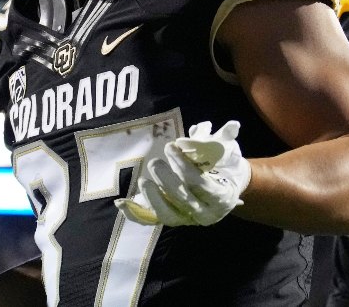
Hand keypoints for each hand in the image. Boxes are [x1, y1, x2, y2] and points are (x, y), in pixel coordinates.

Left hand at [115, 120, 250, 225]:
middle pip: (183, 200)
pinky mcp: (173, 218)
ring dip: (152, 198)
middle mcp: (205, 214)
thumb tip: (203, 127)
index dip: (184, 167)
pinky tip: (120, 203)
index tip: (172, 147)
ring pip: (168, 215)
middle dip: (167, 181)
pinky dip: (135, 214)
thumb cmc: (225, 165)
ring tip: (143, 180)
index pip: (200, 185)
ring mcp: (187, 219)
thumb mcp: (228, 151)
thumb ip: (221, 139)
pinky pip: (152, 220)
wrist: (227, 186)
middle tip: (155, 163)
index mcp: (221, 197)